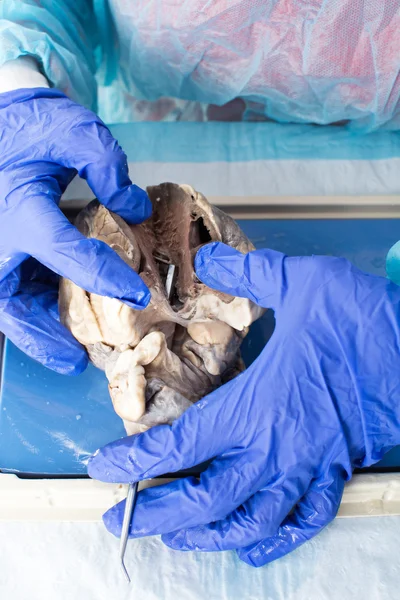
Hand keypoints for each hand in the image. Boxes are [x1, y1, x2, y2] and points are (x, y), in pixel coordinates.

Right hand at [0, 88, 150, 374]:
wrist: (3, 123)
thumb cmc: (32, 126)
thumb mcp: (71, 129)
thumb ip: (105, 164)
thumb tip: (134, 209)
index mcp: (18, 208)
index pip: (65, 253)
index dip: (103, 276)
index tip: (137, 294)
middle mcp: (0, 238)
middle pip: (13, 303)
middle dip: (42, 336)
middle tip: (75, 361)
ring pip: (9, 304)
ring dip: (38, 330)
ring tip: (71, 352)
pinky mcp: (3, 252)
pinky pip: (14, 290)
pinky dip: (37, 310)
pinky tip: (62, 321)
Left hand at [88, 242, 399, 566]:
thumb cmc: (366, 322)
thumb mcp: (304, 282)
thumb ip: (249, 272)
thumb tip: (211, 258)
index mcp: (258, 404)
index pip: (181, 444)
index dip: (136, 461)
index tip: (105, 468)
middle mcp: (277, 447)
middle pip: (205, 499)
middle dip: (157, 513)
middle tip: (120, 519)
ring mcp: (308, 467)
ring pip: (249, 521)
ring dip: (207, 535)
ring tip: (177, 537)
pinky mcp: (336, 473)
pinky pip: (304, 521)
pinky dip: (275, 539)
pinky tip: (254, 545)